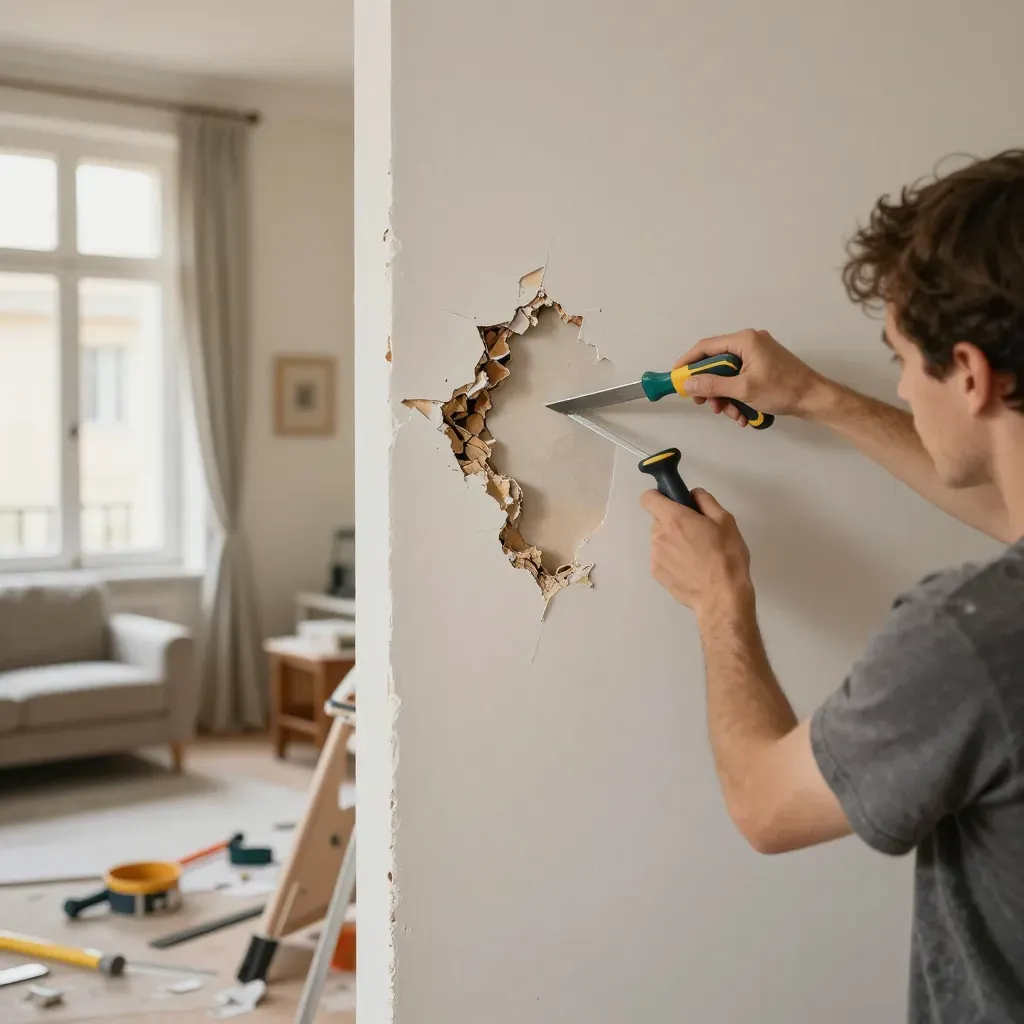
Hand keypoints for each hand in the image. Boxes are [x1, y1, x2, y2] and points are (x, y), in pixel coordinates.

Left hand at [641, 487, 752, 618]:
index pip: (648, 498)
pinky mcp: (656, 574)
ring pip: (660, 540)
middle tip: (696, 532)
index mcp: (674, 519)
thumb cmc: (726, 556)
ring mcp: (655, 556)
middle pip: (658, 520)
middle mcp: (659, 535)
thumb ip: (705, 501)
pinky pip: (661, 558)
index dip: (659, 496)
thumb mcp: (725, 521)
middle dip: (673, 521)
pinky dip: (672, 559)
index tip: (673, 502)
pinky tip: (690, 568)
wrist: (721, 597)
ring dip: (672, 541)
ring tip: (696, 554)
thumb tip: (692, 494)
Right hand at [675, 329, 825, 425]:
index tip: (676, 376)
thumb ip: (713, 385)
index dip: (688, 362)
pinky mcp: (763, 367)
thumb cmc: (783, 390)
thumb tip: (689, 383)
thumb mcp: (743, 389)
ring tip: (731, 414)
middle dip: (710, 387)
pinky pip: (740, 379)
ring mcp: (757, 355)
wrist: (815, 399)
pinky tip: (743, 414)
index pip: (706, 347)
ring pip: (728, 375)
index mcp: (744, 341)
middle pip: (716, 363)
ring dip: (725, 397)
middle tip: (705, 403)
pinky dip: (737, 396)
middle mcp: (749, 343)